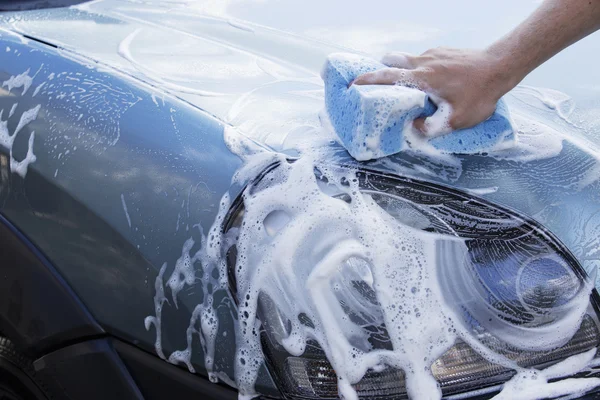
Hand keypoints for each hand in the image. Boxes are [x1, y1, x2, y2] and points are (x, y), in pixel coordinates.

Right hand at [352, 48, 515, 136]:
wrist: (502, 66)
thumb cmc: (481, 93)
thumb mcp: (457, 120)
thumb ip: (432, 127)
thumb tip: (415, 128)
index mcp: (422, 78)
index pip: (386, 76)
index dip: (367, 80)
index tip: (353, 84)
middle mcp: (424, 61)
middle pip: (392, 60)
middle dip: (381, 70)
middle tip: (378, 85)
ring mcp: (434, 54)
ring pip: (409, 60)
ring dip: (404, 72)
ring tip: (410, 90)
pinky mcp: (444, 51)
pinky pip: (425, 60)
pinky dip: (421, 71)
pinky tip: (435, 84)